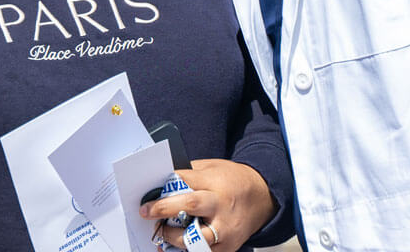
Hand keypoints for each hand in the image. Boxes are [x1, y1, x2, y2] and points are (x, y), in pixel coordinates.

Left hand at [138, 159, 275, 249]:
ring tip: (163, 231)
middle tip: (146, 211)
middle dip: (164, 208)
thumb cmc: (232, 180)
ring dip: (173, 235)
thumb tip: (160, 180)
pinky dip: (186, 251)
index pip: (185, 180)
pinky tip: (174, 246)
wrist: (263, 197)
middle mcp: (221, 205)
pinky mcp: (228, 247)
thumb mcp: (213, 167)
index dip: (164, 186)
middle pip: (190, 205)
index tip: (148, 193)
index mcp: (216, 182)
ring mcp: (225, 229)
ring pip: (195, 237)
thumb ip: (190, 173)